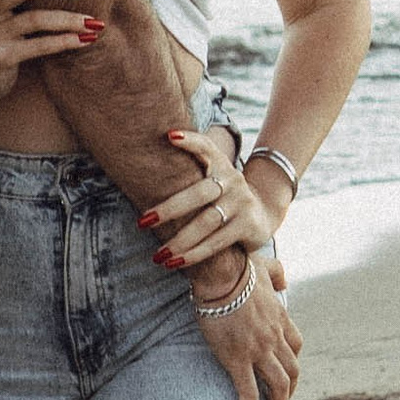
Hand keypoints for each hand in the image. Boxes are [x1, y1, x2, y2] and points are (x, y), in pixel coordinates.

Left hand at [143, 131, 275, 276]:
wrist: (262, 214)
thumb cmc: (221, 196)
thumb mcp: (211, 178)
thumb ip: (188, 170)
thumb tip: (138, 170)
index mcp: (220, 164)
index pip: (206, 147)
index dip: (190, 141)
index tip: (169, 136)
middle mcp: (232, 180)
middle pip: (199, 193)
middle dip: (169, 209)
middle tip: (142, 222)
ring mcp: (242, 202)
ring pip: (207, 222)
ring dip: (180, 240)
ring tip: (158, 254)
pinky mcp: (248, 225)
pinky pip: (217, 242)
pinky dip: (195, 254)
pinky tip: (175, 263)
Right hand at [191, 265, 302, 399]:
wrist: (220, 273)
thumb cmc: (237, 267)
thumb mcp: (264, 266)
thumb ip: (277, 273)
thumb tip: (284, 280)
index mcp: (280, 318)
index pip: (295, 346)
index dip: (292, 362)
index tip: (286, 372)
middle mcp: (275, 337)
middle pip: (292, 370)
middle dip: (290, 390)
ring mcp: (259, 351)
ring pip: (278, 386)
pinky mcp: (238, 360)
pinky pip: (249, 394)